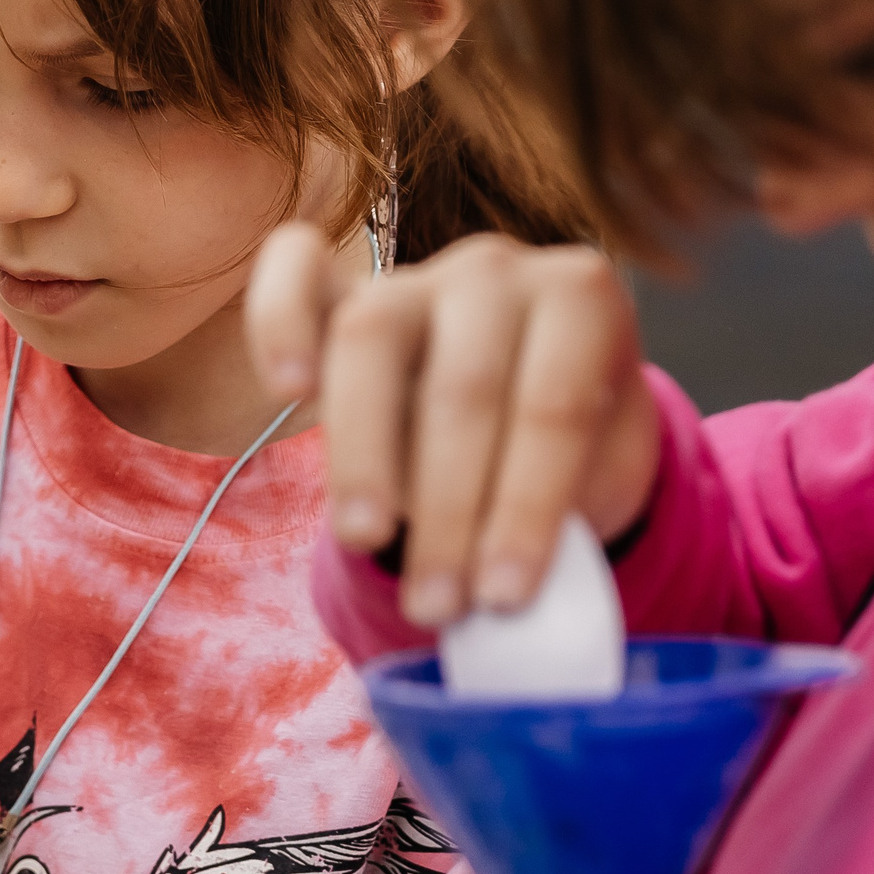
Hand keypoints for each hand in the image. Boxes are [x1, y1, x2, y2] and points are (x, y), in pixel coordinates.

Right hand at [246, 225, 660, 626]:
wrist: (535, 404)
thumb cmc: (569, 450)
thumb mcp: (595, 478)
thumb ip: (557, 512)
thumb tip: (492, 583)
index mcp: (582, 299)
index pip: (554, 406)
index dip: (527, 507)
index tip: (506, 596)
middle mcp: (499, 269)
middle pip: (463, 383)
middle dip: (449, 508)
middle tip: (438, 604)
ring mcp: (415, 272)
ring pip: (371, 336)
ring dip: (362, 452)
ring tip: (364, 539)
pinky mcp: (342, 288)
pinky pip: (293, 268)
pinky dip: (278, 319)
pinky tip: (289, 390)